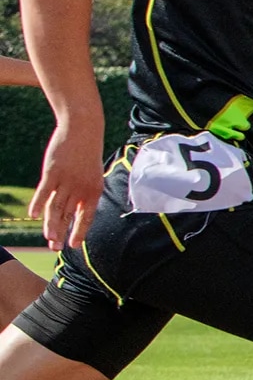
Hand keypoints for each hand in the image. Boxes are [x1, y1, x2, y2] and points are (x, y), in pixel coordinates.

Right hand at [29, 126, 103, 249]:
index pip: (86, 217)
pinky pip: (44, 191)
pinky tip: (32, 215)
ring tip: (48, 237)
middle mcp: (80, 188)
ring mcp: (66, 180)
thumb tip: (72, 212)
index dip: (79, 231)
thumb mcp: (90, 176)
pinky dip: (37, 203)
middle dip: (61, 232)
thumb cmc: (86, 156)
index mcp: (93, 191)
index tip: (73, 245)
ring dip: (51, 223)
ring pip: (55, 207)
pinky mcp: (52, 172)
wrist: (83, 130)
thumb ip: (81, 194)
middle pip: (68, 215)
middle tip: (54, 248)